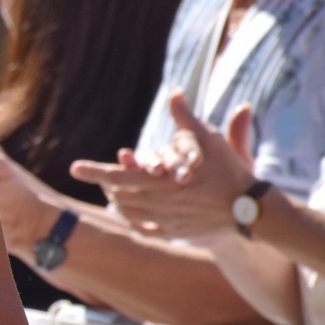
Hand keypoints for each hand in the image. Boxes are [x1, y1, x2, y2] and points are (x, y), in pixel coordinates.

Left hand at [71, 91, 256, 242]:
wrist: (251, 210)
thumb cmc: (230, 171)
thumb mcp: (209, 140)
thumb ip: (186, 118)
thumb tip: (175, 92)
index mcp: (161, 182)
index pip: (119, 176)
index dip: (94, 171)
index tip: (74, 167)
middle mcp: (159, 204)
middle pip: (118, 196)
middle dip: (105, 184)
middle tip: (98, 175)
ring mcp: (165, 222)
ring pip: (128, 213)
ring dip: (116, 200)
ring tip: (110, 190)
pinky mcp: (174, 232)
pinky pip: (143, 229)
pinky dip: (131, 219)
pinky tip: (128, 212)